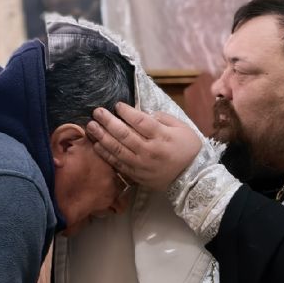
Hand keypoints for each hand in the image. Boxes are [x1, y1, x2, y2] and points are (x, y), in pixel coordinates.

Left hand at [86, 102, 201, 189]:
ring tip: (91, 126)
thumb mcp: (182, 128)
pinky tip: (97, 145)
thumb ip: (163, 118)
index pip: (139, 121)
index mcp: (162, 136)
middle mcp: (149, 150)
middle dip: (108, 121)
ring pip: (117, 149)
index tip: (117, 105)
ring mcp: (141, 164)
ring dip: (102, 137)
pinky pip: (118, 164)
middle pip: (124, 134)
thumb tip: (143, 114)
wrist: (192, 177)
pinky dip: (106, 154)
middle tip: (97, 112)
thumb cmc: (188, 148)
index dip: (126, 112)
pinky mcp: (137, 175)